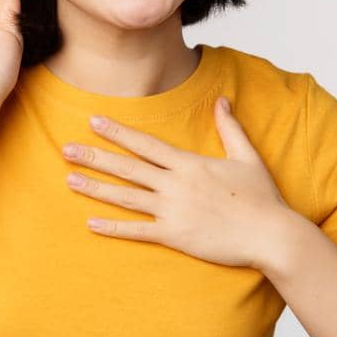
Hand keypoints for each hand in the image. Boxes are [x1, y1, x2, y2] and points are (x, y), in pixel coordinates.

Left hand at [62, 95, 295, 269]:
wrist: (270, 234)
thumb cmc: (262, 197)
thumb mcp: (247, 156)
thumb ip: (230, 128)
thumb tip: (222, 101)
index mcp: (191, 164)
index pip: (146, 144)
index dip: (118, 132)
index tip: (94, 121)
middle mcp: (176, 185)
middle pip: (128, 168)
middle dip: (95, 156)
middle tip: (66, 149)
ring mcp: (173, 211)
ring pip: (126, 197)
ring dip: (95, 187)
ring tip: (69, 179)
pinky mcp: (175, 235)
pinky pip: (137, 231)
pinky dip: (112, 227)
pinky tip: (91, 222)